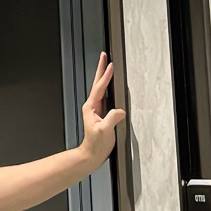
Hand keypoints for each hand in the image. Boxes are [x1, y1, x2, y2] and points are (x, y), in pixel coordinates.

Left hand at [80, 52, 125, 169]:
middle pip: (97, 83)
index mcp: (91, 107)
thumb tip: (120, 110)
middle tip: (104, 55)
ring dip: (103, 76)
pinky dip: (108, 86)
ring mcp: (96, 109)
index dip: (106, 76)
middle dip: (101, 69)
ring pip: (100, 88)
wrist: (91, 155)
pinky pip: (105, 95)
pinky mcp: (101, 114)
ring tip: (107, 65)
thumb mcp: (104, 131)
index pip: (100, 87)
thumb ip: (111, 119)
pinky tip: (111, 85)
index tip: (111, 65)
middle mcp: (92, 106)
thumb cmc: (95, 145)